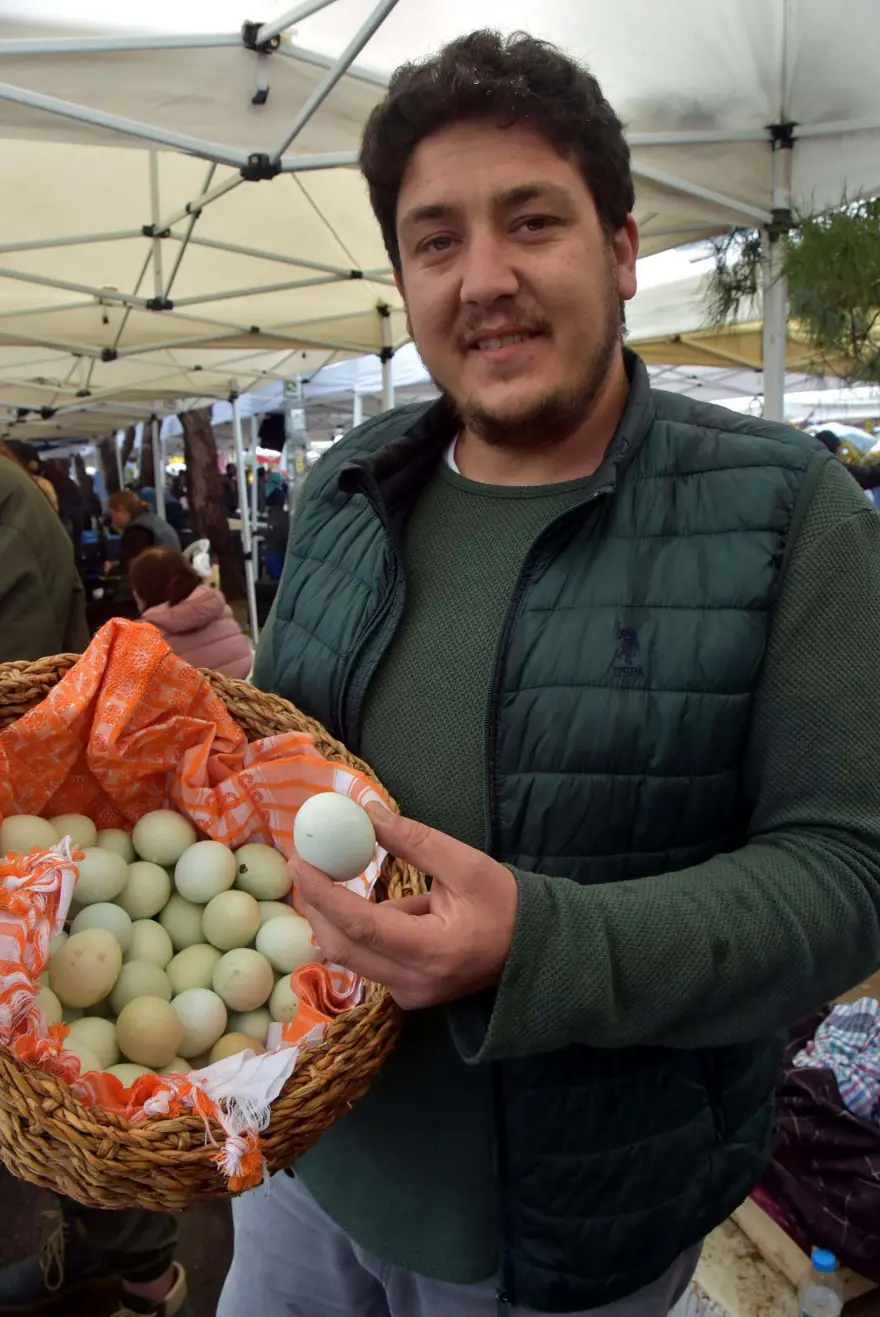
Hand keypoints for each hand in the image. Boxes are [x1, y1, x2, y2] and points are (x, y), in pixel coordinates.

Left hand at [292, 804, 517, 1009]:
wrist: (533, 951)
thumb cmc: (504, 905)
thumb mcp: (465, 865)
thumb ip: (415, 842)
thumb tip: (368, 813)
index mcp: (432, 951)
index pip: (362, 925)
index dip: (324, 894)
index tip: (299, 862)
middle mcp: (413, 984)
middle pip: (344, 947)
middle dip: (317, 906)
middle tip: (304, 866)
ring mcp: (409, 996)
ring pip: (352, 957)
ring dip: (334, 917)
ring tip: (327, 878)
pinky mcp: (407, 996)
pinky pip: (368, 962)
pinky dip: (358, 931)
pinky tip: (370, 908)